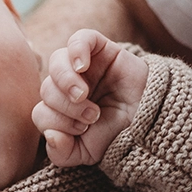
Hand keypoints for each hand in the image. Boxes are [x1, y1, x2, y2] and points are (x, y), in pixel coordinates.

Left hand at [33, 28, 148, 166]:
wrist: (151, 120)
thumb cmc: (117, 135)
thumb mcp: (86, 153)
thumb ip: (61, 152)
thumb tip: (49, 136)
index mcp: (60, 110)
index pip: (40, 112)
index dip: (56, 123)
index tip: (82, 130)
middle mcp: (67, 86)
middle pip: (46, 88)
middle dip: (65, 106)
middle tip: (92, 116)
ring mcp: (83, 66)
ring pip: (56, 62)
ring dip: (66, 82)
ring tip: (84, 96)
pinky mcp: (101, 49)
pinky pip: (79, 38)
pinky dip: (76, 50)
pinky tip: (82, 66)